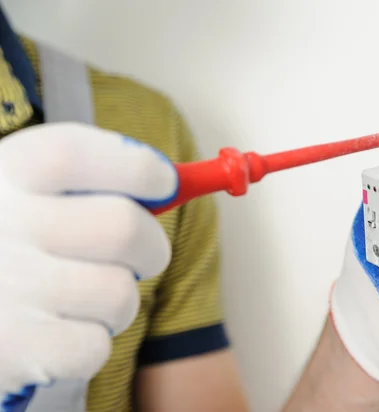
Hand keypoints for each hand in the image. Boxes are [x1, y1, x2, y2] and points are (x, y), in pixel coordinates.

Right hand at [0, 123, 176, 408]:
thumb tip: (170, 184)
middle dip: (151, 247)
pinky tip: (56, 336)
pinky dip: (89, 344)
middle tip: (144, 257)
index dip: (136, 166)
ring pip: (120, 293)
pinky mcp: (15, 350)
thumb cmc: (4, 253)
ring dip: (118, 302)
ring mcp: (5, 290)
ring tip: (83, 302)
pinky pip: (96, 345)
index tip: (165, 181)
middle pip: (122, 227)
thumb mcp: (18, 201)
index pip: (75, 152)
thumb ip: (80, 186)